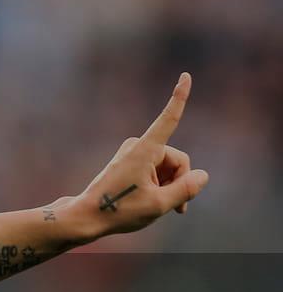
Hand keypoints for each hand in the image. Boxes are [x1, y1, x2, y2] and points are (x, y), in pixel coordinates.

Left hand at [75, 72, 209, 237]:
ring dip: (171, 186)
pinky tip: (155, 201)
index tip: (186, 76)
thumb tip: (203, 175)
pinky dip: (162, 185)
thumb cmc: (120, 210)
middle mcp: (139, 146)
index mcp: (145, 150)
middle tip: (174, 207)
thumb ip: (186, 189)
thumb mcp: (160, 205)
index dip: (179, 98)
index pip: (168, 119)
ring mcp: (135, 153)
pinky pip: (158, 171)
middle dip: (180, 182)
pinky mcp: (132, 161)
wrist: (88, 215)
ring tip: (158, 205)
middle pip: (178, 160)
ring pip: (170, 168)